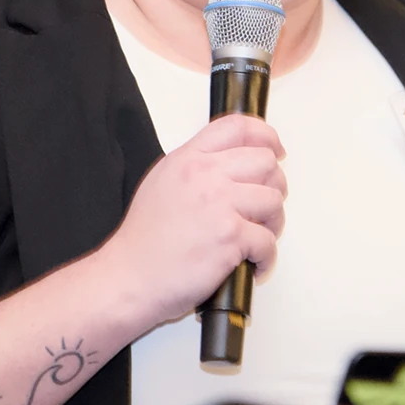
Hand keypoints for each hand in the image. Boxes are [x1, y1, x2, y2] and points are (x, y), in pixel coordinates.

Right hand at [95, 113, 287, 326]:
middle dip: (273, 186)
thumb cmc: (143, 242)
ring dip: (272, 223)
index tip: (275, 149)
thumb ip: (195, 168)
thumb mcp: (162, 183)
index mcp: (188, 159)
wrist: (129, 277)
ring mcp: (219, 204)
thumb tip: (232, 167)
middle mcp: (204, 175)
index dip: (265, 135)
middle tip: (264, 208)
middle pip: (264, 161)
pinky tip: (253, 264)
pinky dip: (266, 258)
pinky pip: (268, 241)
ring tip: (257, 238)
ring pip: (273, 200)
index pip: (236, 127)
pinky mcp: (230, 236)